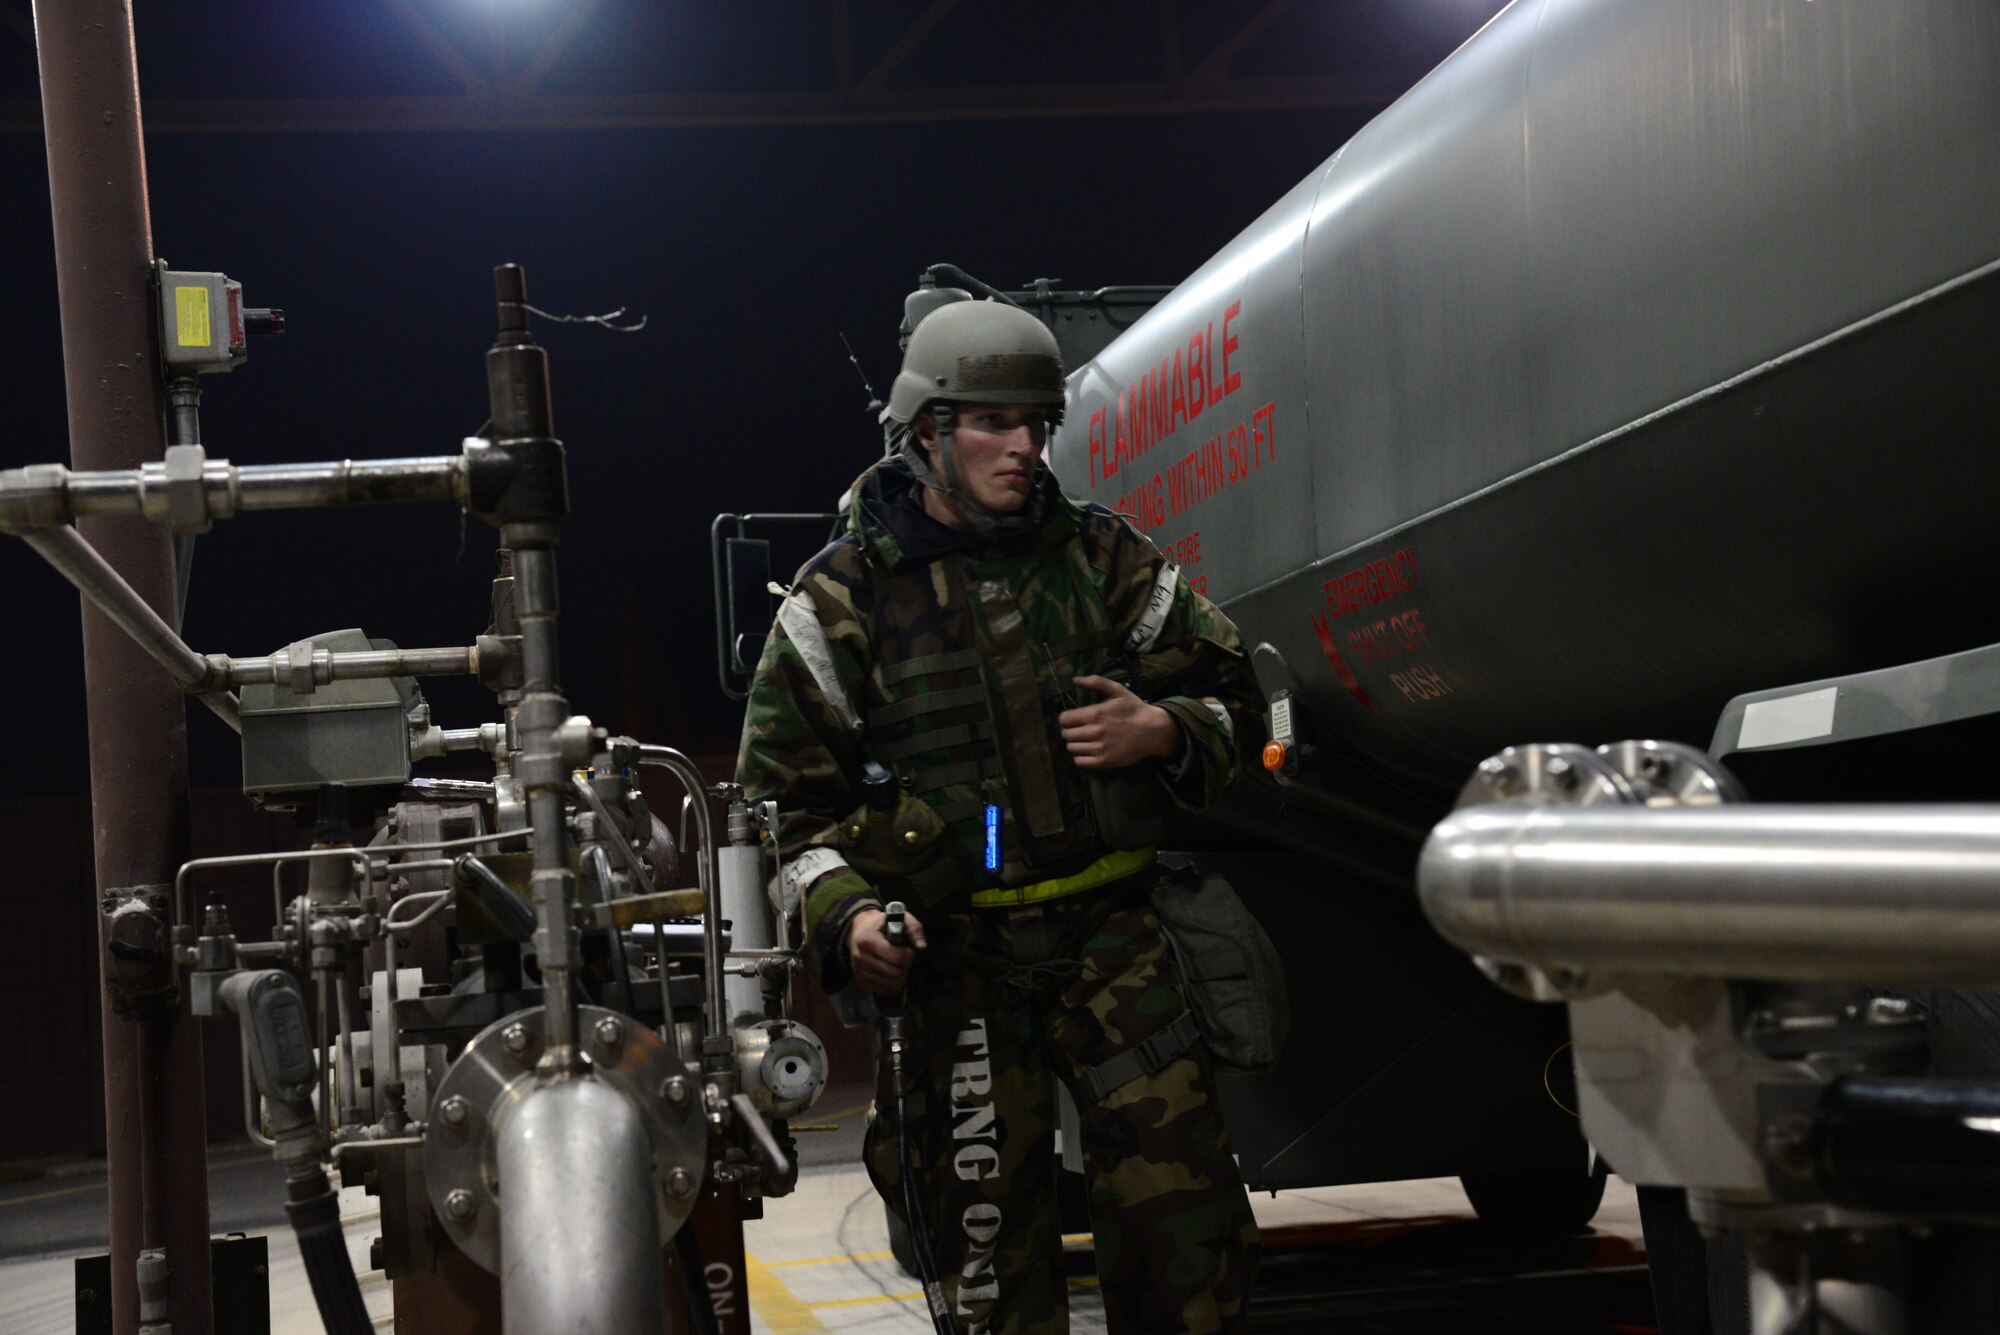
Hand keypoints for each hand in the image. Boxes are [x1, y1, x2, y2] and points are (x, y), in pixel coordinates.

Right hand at [845, 907, 926, 994]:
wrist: (859, 931)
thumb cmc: (881, 925)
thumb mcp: (899, 918)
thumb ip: (914, 929)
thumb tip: (921, 947)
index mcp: (868, 940)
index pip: (896, 957)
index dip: (909, 955)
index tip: (909, 950)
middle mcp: (860, 957)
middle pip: (894, 973)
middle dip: (906, 966)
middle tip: (906, 958)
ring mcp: (859, 971)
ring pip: (891, 984)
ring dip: (901, 976)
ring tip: (900, 965)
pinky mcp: (861, 981)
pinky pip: (884, 990)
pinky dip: (894, 985)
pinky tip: (895, 974)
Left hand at [1059, 675, 1184, 768]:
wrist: (1152, 731)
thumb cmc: (1134, 709)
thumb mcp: (1117, 690)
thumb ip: (1095, 682)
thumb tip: (1075, 679)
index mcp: (1095, 714)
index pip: (1064, 719)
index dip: (1066, 718)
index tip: (1073, 718)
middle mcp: (1094, 732)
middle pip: (1066, 734)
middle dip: (1070, 730)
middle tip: (1079, 729)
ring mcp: (1099, 748)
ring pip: (1071, 748)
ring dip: (1075, 743)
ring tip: (1084, 739)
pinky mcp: (1104, 762)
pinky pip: (1080, 762)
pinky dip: (1080, 757)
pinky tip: (1088, 750)